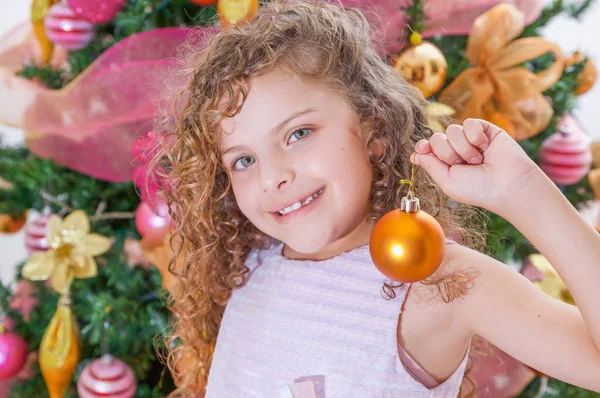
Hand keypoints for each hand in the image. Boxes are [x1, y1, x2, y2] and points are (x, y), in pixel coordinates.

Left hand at [412, 118, 538, 213]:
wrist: (507, 184)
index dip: (423, 146)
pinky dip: (475, 136)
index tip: (422, 148)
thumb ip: (430, 165)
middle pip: (437, 137)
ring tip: (477, 160)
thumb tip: (414, 155)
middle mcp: (457, 150)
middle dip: (446, 152)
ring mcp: (470, 139)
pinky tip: (485, 147)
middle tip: (462, 164)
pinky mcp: (485, 129)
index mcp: (446, 164)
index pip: (428, 147)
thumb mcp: (447, 181)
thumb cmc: (478, 188)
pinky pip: (469, 123)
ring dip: (462, 147)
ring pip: (452, 130)